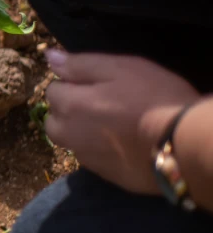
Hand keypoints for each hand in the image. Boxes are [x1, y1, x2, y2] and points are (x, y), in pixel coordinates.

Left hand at [45, 49, 199, 194]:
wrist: (185, 144)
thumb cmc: (154, 98)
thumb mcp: (120, 68)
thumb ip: (80, 64)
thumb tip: (49, 56)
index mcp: (70, 105)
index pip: (52, 91)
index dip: (71, 84)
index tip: (94, 84)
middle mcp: (71, 135)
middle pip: (54, 121)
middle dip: (67, 111)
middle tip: (99, 104)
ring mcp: (88, 159)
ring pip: (71, 142)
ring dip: (80, 132)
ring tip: (110, 125)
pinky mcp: (107, 176)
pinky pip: (92, 159)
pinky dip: (99, 150)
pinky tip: (122, 144)